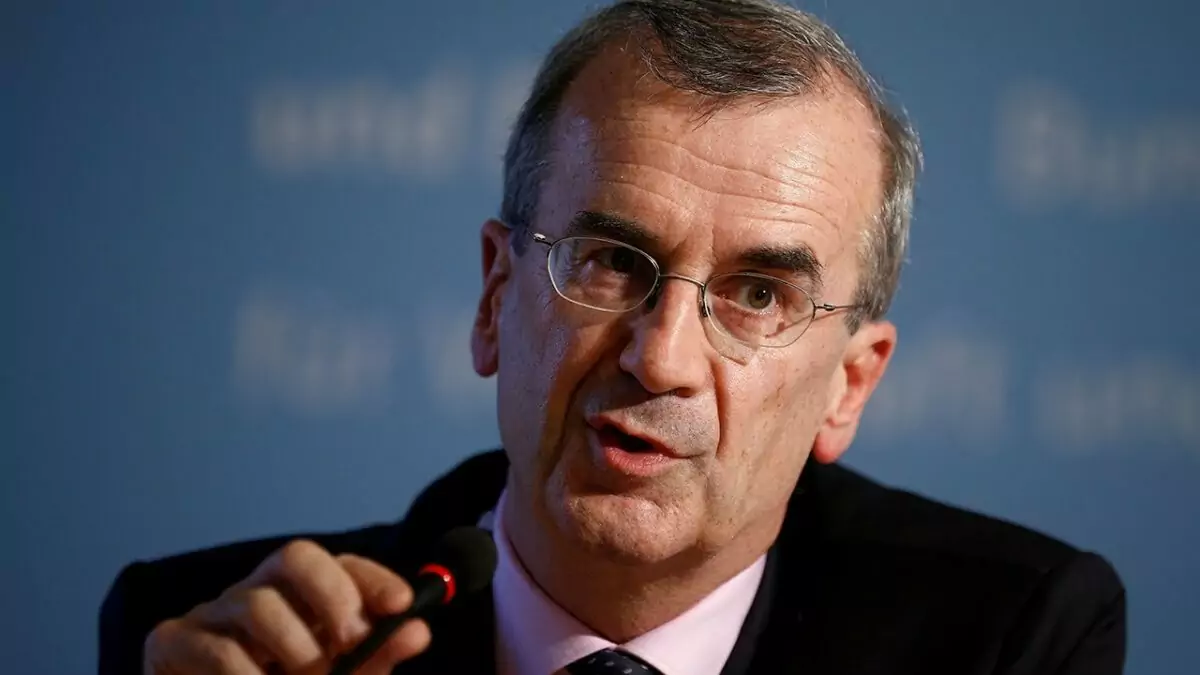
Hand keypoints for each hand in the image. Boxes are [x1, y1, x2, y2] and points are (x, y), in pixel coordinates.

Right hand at [143, 540, 430, 673]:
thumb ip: (374, 657)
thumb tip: (417, 631)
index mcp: (300, 598)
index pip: (340, 565)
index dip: (374, 580)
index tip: (404, 605)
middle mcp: (257, 592)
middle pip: (294, 557)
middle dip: (332, 595)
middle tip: (352, 642)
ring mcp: (212, 614)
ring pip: (257, 603)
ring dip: (294, 646)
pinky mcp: (171, 642)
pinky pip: (214, 648)